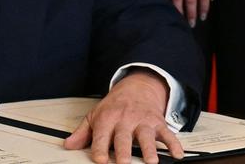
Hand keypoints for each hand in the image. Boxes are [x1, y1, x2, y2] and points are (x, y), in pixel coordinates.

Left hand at [65, 69, 182, 163]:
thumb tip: (68, 145)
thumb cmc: (114, 107)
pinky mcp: (158, 123)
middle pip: (124, 136)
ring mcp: (142, 121)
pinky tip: (177, 154)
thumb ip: (82, 133)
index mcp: (107, 119)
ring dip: (149, 148)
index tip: (99, 160)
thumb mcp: (95, 116)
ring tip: (151, 161)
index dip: (99, 148)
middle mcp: (125, 120)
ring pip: (146, 135)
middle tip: (124, 162)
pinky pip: (168, 134)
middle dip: (124, 150)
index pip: (101, 135)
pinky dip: (174, 144)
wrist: (135, 88)